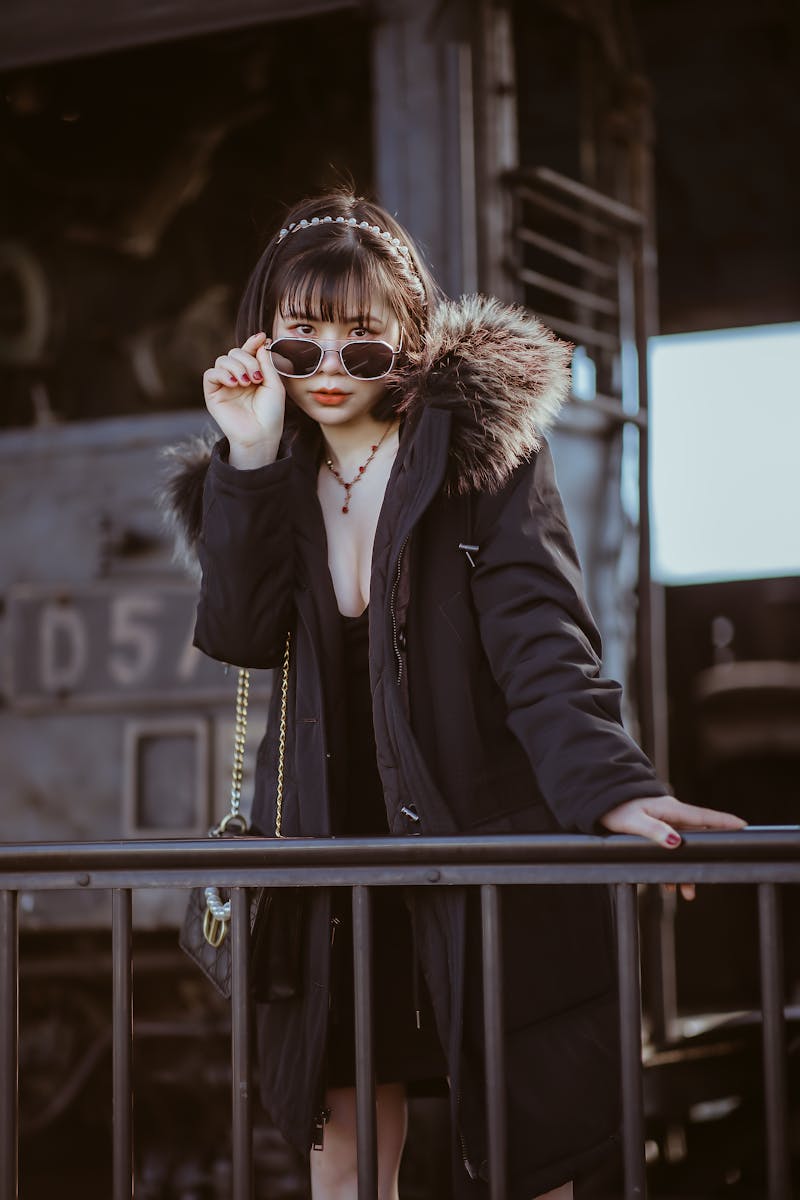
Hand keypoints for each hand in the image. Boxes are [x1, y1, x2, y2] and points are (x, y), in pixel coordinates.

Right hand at [202, 331, 285, 458]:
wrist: (261, 434)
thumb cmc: (271, 413)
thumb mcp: (274, 384)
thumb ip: (266, 362)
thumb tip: (260, 342)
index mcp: (252, 374)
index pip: (248, 352)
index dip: (252, 343)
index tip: (261, 337)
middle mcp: (237, 377)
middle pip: (234, 352)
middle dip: (246, 359)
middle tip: (257, 376)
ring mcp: (224, 385)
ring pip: (222, 360)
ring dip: (236, 367)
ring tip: (247, 382)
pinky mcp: (213, 394)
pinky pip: (210, 374)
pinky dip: (222, 374)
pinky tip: (234, 383)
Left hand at [598, 795, 746, 901]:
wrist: (598, 802)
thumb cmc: (616, 809)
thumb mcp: (633, 822)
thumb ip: (655, 831)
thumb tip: (676, 842)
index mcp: (670, 810)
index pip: (703, 817)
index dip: (724, 822)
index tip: (744, 826)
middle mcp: (670, 816)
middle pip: (696, 839)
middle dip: (704, 859)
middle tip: (708, 880)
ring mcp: (663, 823)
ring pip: (682, 849)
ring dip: (683, 871)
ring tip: (685, 893)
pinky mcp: (654, 830)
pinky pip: (668, 851)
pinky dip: (667, 868)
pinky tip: (664, 884)